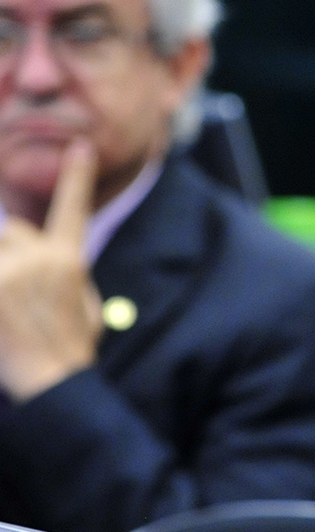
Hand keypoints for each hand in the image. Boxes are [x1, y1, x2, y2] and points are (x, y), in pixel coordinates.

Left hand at [0, 141, 101, 401]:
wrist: (54, 384)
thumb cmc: (71, 350)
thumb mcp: (89, 308)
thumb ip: (69, 275)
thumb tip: (55, 259)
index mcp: (69, 262)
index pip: (72, 210)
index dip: (77, 178)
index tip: (81, 147)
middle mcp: (40, 260)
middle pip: (11, 231)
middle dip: (11, 252)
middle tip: (17, 290)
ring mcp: (9, 274)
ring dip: (2, 271)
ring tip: (11, 303)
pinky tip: (4, 300)